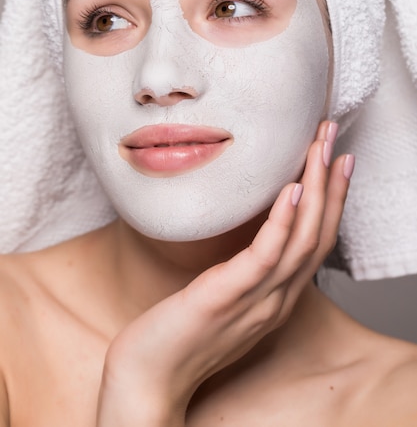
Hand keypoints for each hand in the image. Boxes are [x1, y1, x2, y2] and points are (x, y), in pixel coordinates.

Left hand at [97, 121, 353, 425]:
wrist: (147, 380)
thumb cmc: (182, 332)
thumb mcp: (224, 294)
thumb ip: (244, 269)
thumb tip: (248, 228)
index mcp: (277, 297)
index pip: (317, 242)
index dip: (332, 200)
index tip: (336, 160)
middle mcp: (277, 299)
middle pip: (319, 235)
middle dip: (331, 183)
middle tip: (333, 137)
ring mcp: (256, 301)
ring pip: (302, 241)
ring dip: (316, 191)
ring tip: (320, 149)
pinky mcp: (226, 298)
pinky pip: (264, 257)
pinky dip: (282, 221)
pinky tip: (290, 190)